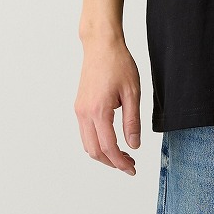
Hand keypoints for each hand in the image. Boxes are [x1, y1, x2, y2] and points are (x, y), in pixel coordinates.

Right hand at [74, 39, 141, 175]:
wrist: (101, 45)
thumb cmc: (118, 63)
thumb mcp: (133, 92)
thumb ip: (132, 121)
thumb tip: (134, 145)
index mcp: (99, 111)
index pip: (108, 148)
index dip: (121, 162)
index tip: (132, 169)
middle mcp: (84, 113)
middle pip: (94, 151)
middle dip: (112, 162)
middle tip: (130, 164)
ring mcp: (79, 110)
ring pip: (87, 144)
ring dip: (103, 154)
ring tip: (123, 154)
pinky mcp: (79, 106)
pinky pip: (85, 132)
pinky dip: (96, 142)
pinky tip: (111, 139)